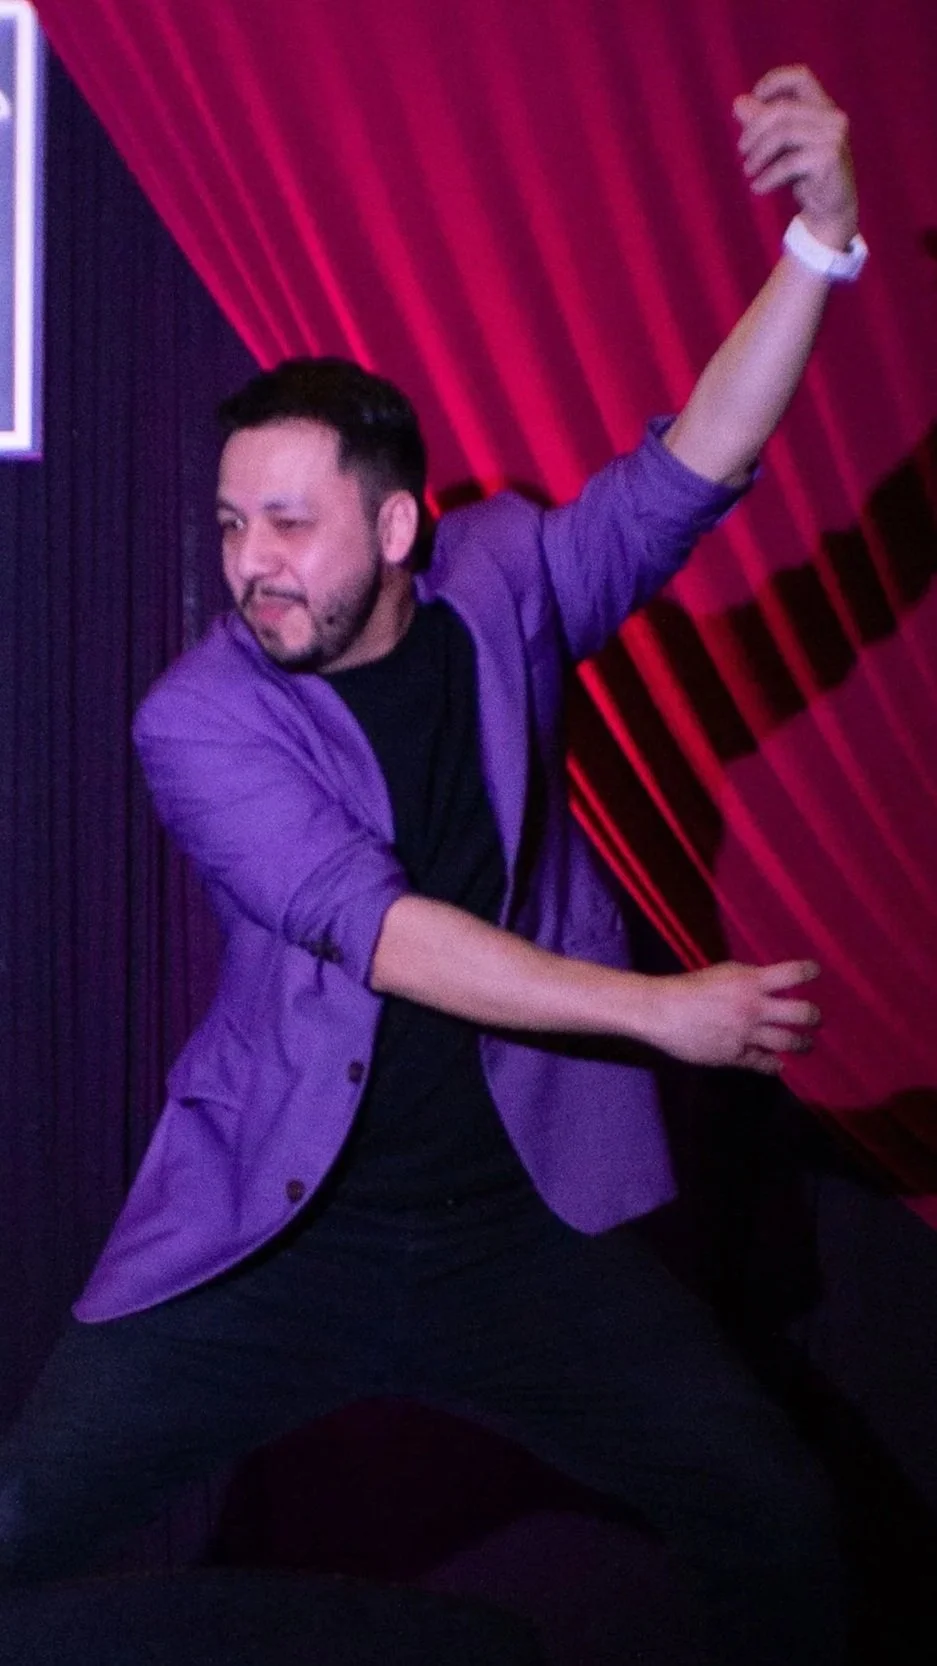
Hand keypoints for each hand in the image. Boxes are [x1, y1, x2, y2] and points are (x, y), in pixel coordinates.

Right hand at [653, 959, 821, 1074]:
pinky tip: (778, 1064)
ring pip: (789, 1042)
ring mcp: (747, 1034)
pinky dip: (773, 1064)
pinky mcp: (736, 1056)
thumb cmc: (690, 987)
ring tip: (806, 1044)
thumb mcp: (724, 972)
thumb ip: (750, 978)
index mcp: (751, 982)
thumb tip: (771, 984)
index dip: (810, 971)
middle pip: (801, 1013)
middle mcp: (755, 1008)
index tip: (816, 972)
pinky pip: (764, 1063)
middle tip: (815, 1018)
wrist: (663, 1011)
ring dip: (802, 1043)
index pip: (793, 974)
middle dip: (814, 1016)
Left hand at [734, 65, 857, 250]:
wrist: (831, 210)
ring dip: (758, 154)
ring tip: (748, 171)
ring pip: (783, 134)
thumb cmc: (805, 175)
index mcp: (823, 107)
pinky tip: (758, 188)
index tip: (753, 99)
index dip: (774, 82)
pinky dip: (768, 176)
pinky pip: (788, 162)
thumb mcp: (782, 147)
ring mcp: (833, 137)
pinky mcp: (829, 159)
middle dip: (754, 129)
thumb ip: (762, 123)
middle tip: (741, 150)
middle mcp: (832, 117)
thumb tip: (737, 102)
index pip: (801, 77)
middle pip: (782, 109)